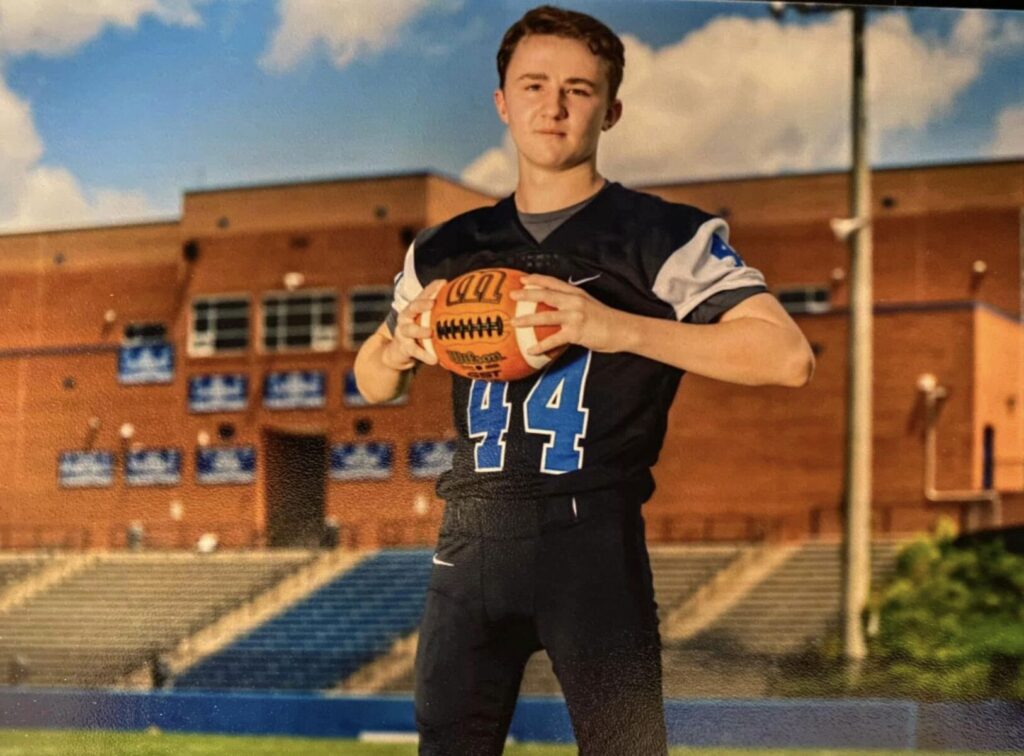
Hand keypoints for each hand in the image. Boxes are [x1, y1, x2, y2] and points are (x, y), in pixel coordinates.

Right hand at [382, 279, 445, 369]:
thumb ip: (442, 316)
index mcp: (415, 308)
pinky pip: (414, 351)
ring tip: (430, 333)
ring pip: (410, 329)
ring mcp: (403, 332)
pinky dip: (424, 355)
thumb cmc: (420, 333)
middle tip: (433, 303)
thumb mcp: (428, 321)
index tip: (443, 283)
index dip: (432, 288)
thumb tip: (471, 312)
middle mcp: (406, 317)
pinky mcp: (403, 347)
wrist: (400, 351)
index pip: (423, 295)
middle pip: (413, 307)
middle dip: (422, 304)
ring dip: (419, 330)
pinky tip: (434, 359)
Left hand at [509, 274, 633, 354]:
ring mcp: (575, 316)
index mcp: (576, 293)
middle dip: (527, 294)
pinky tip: (531, 350)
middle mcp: (574, 301)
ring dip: (527, 319)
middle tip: (512, 294)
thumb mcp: (588, 304)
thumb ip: (572, 303)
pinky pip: (554, 339)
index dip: (537, 279)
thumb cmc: (605, 319)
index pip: (553, 282)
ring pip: (546, 316)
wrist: (623, 330)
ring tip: (514, 322)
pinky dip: (541, 346)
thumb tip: (556, 307)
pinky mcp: (576, 332)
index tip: (522, 278)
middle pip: (545, 295)